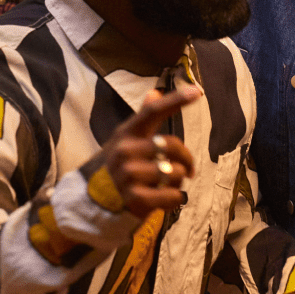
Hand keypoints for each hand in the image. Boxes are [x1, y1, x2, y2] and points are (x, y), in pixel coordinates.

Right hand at [101, 88, 199, 218]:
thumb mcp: (129, 139)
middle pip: (173, 145)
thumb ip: (145, 117)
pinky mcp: (134, 199)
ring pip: (176, 172)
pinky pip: (173, 195)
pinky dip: (176, 198)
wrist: (97, 202)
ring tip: (166, 184)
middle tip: (187, 169)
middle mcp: (125, 151)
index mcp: (127, 133)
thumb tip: (155, 91)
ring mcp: (128, 175)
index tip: (197, 92)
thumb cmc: (123, 166)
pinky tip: (165, 198)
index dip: (175, 101)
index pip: (152, 112)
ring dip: (179, 181)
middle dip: (186, 158)